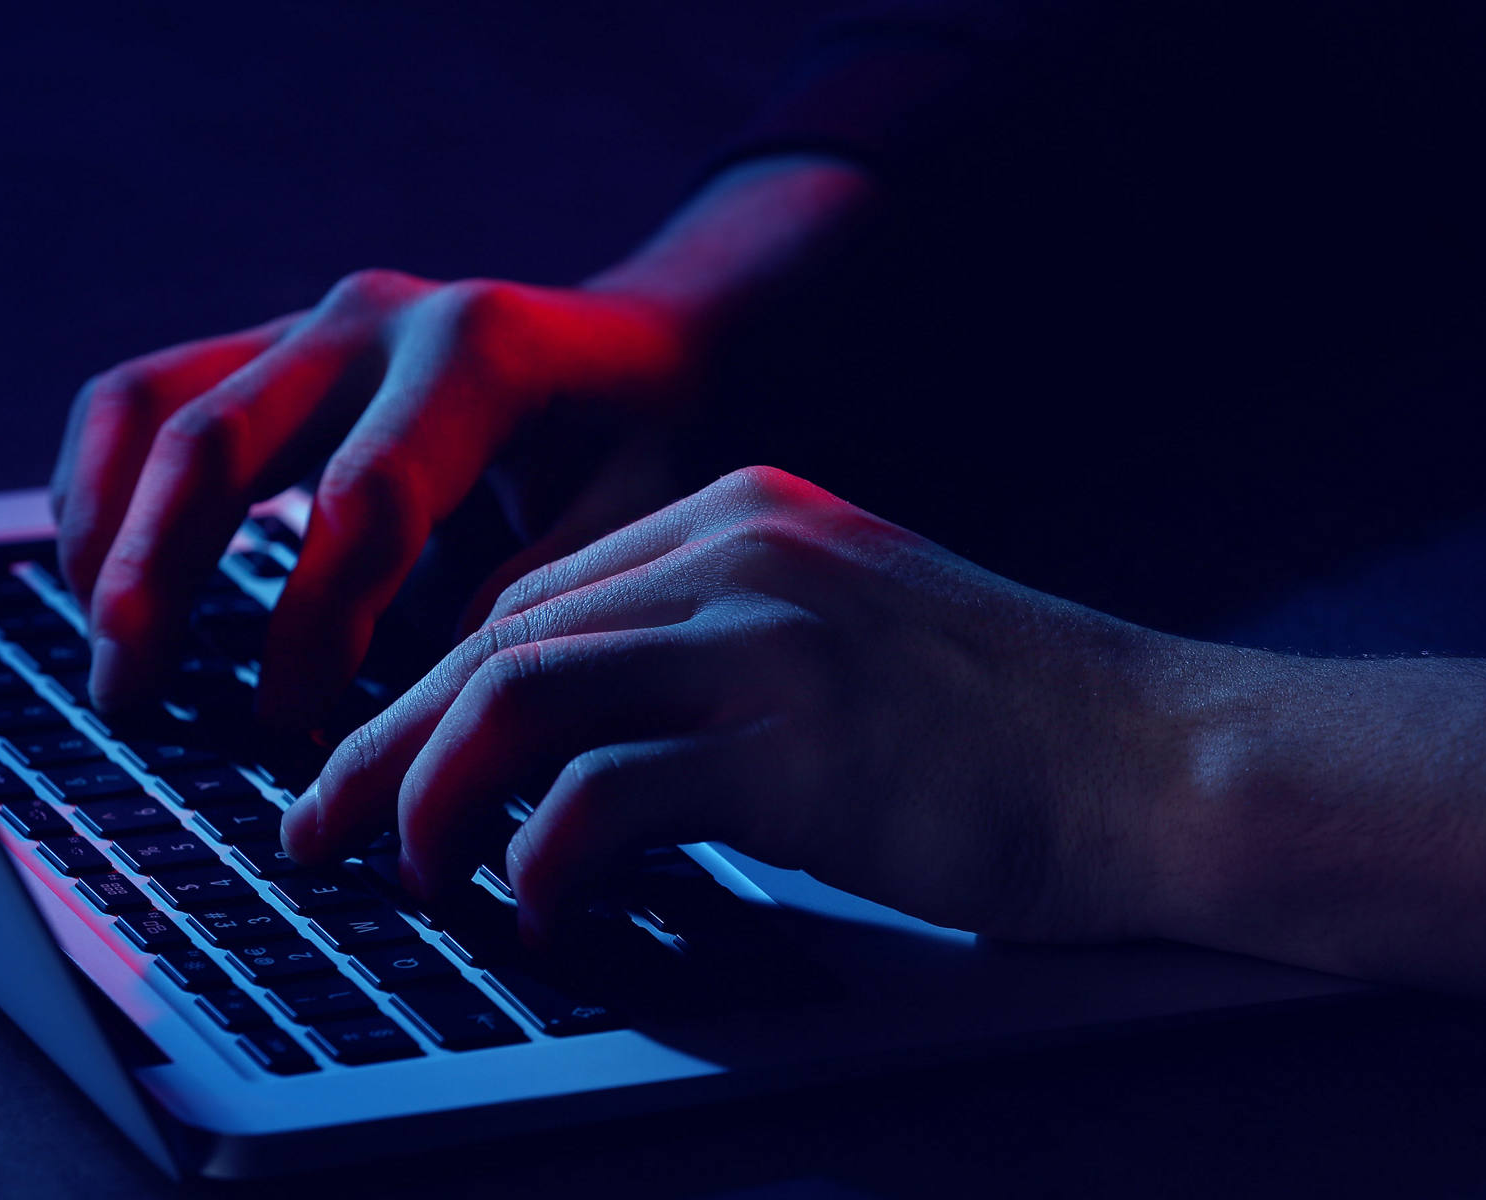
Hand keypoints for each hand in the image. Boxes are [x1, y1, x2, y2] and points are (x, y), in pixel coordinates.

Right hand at [50, 272, 700, 723]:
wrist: (643, 347)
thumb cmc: (648, 445)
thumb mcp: (641, 519)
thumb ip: (540, 600)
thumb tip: (427, 708)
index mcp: (480, 353)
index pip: (364, 500)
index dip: (314, 626)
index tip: (288, 730)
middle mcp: (378, 319)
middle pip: (220, 440)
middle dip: (161, 577)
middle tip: (134, 694)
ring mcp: (311, 323)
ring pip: (152, 406)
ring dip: (106, 534)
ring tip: (109, 652)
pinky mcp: (269, 347)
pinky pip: (141, 397)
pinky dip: (98, 486)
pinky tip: (99, 581)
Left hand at [282, 466, 1189, 944]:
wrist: (1164, 760)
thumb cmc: (1012, 725)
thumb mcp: (847, 637)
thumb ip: (719, 649)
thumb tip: (579, 739)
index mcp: (744, 516)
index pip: (534, 596)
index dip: (434, 690)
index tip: (383, 766)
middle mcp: (739, 550)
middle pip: (498, 637)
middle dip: (388, 743)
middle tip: (322, 827)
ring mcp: (766, 638)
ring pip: (517, 693)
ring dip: (430, 792)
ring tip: (396, 873)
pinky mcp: (793, 745)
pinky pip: (602, 794)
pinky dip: (540, 859)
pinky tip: (533, 911)